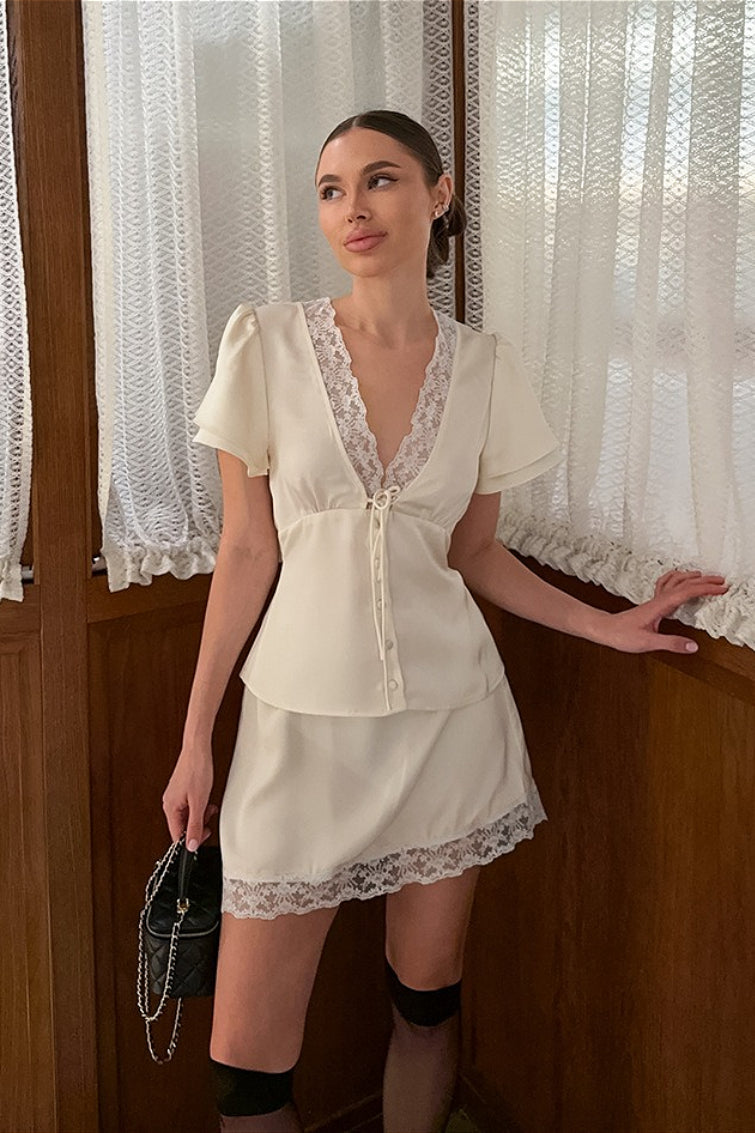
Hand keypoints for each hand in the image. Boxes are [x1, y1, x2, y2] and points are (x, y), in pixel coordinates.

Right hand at [162, 743, 218, 849]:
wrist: (197, 749)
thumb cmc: (197, 770)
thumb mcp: (199, 802)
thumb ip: (195, 825)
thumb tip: (191, 845)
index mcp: (170, 808)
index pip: (177, 835)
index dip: (191, 840)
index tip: (203, 836)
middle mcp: (170, 803)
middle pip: (182, 826)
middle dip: (198, 825)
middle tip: (208, 820)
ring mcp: (175, 797)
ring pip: (187, 816)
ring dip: (200, 816)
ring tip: (209, 808)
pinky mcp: (181, 791)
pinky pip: (189, 806)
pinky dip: (199, 807)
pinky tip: (206, 801)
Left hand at [601, 569, 728, 653]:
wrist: (604, 629)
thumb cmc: (621, 635)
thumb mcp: (648, 642)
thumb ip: (671, 643)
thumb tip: (693, 646)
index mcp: (659, 606)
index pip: (687, 592)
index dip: (705, 589)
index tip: (721, 589)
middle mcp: (658, 600)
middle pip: (684, 584)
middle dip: (705, 581)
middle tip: (722, 582)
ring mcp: (654, 601)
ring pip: (675, 582)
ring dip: (691, 578)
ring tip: (705, 577)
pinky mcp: (651, 604)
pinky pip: (666, 586)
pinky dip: (676, 580)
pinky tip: (679, 581)